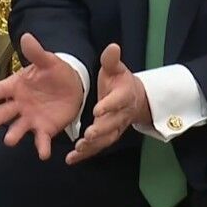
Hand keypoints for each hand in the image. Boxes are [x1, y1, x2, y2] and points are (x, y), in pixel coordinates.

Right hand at [0, 33, 84, 159]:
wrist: (73, 85)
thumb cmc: (54, 72)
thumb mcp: (48, 61)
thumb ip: (36, 53)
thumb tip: (26, 36)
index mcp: (16, 86)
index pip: (1, 89)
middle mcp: (19, 104)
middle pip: (4, 112)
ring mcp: (31, 118)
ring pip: (18, 128)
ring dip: (14, 135)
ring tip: (9, 141)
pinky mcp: (45, 129)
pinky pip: (41, 140)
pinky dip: (42, 147)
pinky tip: (43, 154)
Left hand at [67, 43, 149, 164]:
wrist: (135, 98)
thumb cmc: (120, 81)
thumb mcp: (116, 68)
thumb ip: (111, 60)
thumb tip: (113, 46)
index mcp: (124, 95)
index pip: (118, 101)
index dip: (109, 105)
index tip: (97, 110)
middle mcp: (121, 114)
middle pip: (112, 124)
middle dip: (101, 130)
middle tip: (88, 134)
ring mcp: (115, 128)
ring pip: (106, 139)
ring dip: (93, 145)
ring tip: (79, 148)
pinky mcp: (108, 137)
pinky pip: (97, 147)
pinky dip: (85, 154)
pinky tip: (71, 159)